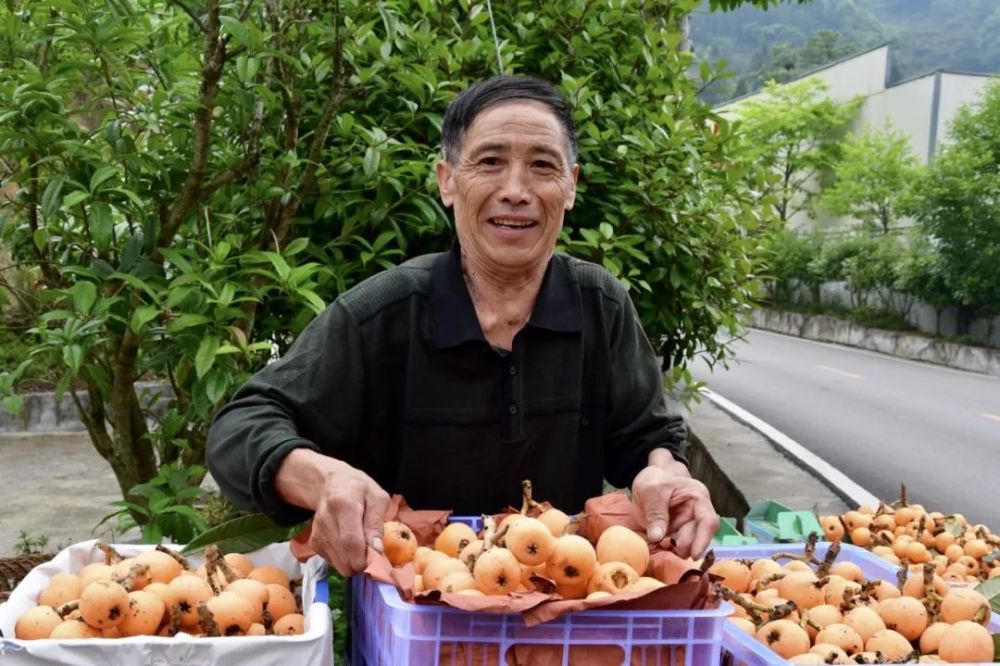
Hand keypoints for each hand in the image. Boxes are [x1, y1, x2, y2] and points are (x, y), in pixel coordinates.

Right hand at [276, 449, 390, 575]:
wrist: (332, 484)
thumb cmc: (359, 489)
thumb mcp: (378, 498)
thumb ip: (377, 523)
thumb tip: (377, 550)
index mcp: (344, 505)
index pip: (351, 542)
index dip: (365, 558)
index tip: (378, 559)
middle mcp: (326, 520)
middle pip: (344, 557)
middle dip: (362, 563)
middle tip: (373, 553)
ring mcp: (317, 533)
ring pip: (339, 564)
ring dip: (353, 562)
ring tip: (362, 546)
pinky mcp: (313, 542)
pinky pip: (333, 562)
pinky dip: (344, 559)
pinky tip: (349, 545)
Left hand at [632, 464, 718, 558]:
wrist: (647, 482)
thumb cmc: (654, 481)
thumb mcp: (650, 491)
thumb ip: (655, 513)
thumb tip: (657, 537)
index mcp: (697, 498)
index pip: (708, 521)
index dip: (703, 540)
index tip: (694, 555)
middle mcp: (697, 514)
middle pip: (698, 537)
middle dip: (684, 547)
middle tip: (668, 549)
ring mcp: (688, 525)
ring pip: (688, 545)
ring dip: (676, 551)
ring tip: (661, 547)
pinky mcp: (678, 534)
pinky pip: (676, 547)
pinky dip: (669, 551)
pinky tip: (659, 549)